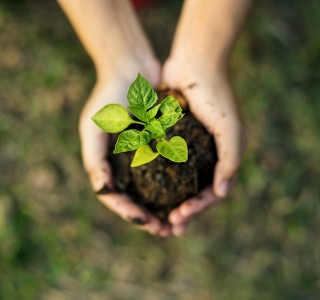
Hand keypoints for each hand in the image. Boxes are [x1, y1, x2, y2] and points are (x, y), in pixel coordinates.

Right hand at [79, 65, 170, 236]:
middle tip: (168, 231)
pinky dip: (176, 184)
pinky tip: (188, 195)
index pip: (116, 197)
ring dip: (166, 206)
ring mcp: (144, 154)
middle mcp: (126, 162)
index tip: (149, 223)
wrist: (132, 68)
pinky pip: (169, 169)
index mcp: (108, 163)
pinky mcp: (161, 144)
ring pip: (155, 189)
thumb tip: (103, 190)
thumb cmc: (109, 96)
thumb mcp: (94, 127)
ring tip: (180, 220)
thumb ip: (94, 160)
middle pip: (137, 198)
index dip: (131, 214)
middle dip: (150, 217)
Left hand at [162, 58, 245, 235]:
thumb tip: (222, 193)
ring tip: (157, 217)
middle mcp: (206, 156)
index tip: (180, 218)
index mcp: (222, 157)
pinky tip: (147, 191)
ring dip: (169, 201)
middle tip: (168, 228)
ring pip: (179, 183)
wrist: (195, 63)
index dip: (197, 209)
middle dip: (183, 212)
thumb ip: (231, 161)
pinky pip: (166, 164)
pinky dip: (159, 179)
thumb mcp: (230, 129)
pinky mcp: (172, 138)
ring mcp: (189, 148)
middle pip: (194, 192)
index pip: (212, 193)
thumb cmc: (215, 95)